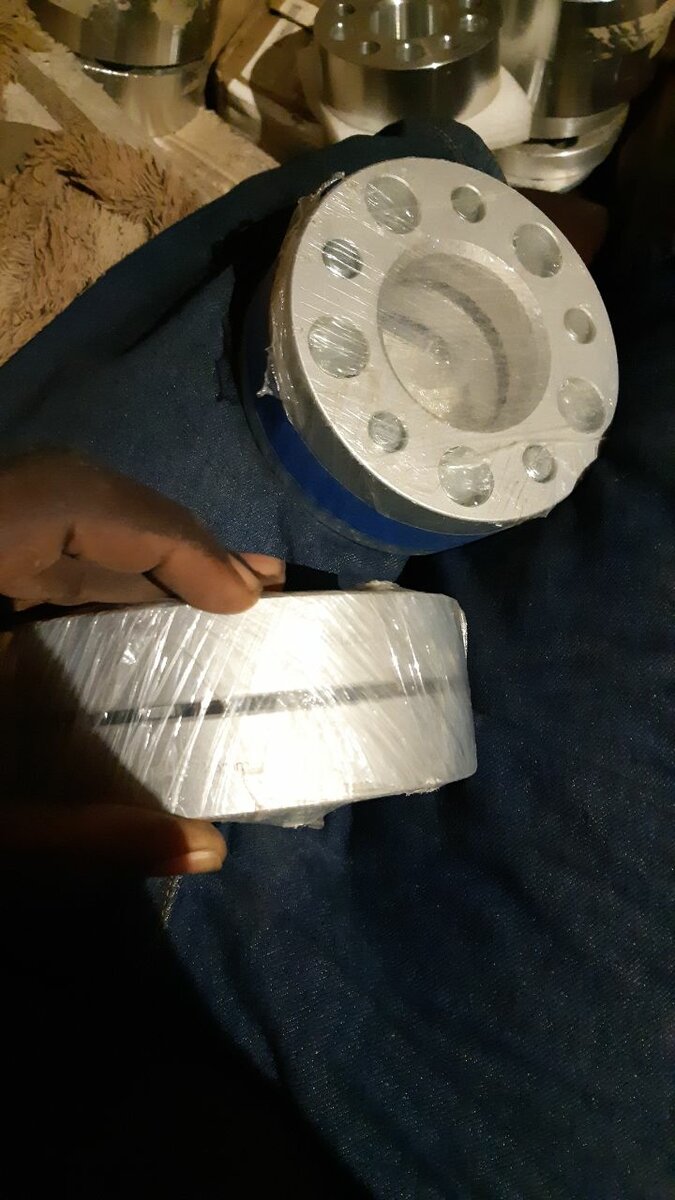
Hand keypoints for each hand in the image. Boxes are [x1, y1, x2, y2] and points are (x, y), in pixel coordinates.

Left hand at [0, 451, 284, 875]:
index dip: (167, 536)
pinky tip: (143, 609)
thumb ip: (81, 835)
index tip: (240, 595)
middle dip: (170, 539)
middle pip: (72, 495)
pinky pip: (28, 550)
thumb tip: (207, 852)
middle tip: (253, 591)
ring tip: (221, 593)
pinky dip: (93, 573)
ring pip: (52, 517)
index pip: (70, 504)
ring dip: (138, 552)